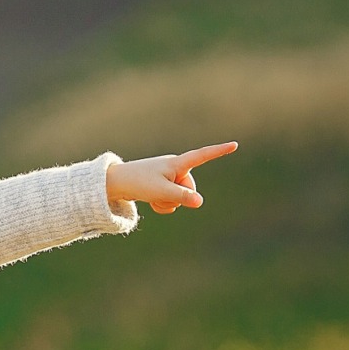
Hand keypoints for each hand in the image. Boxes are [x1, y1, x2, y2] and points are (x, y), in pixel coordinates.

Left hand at [106, 141, 237, 213]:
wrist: (115, 184)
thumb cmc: (138, 183)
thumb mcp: (162, 192)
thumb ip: (182, 197)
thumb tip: (200, 202)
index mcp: (177, 163)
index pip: (202, 156)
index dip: (218, 152)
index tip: (234, 145)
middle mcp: (175, 168)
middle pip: (189, 189)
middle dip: (177, 197)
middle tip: (158, 193)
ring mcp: (168, 178)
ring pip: (179, 198)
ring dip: (167, 202)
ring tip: (151, 195)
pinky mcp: (162, 186)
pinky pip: (170, 201)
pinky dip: (162, 204)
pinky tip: (150, 201)